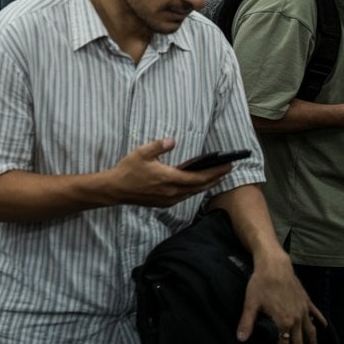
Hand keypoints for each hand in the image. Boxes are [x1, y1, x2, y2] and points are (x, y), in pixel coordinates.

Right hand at [107, 138, 232, 207]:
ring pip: (193, 193)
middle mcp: (172, 192)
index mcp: (169, 179)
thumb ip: (158, 146)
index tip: (227, 165)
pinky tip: (195, 184)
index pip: (199, 177)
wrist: (115, 189)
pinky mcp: (164, 203)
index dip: (215, 172)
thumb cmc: (128, 170)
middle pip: (200, 186)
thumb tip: (172, 141)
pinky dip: (194, 190)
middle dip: (215, 178)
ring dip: (206, 185)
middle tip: (227, 170)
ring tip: (215, 177)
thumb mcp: (141, 153)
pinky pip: (185, 196)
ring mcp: (169, 199)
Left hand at [237, 250, 323, 343]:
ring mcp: (303, 311)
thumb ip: (246, 322)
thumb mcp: (250, 303)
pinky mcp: (307, 301)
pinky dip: (320, 322)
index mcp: (283, 322)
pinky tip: (322, 327)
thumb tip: (240, 339)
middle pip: (298, 342)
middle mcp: (296, 319)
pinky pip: (316, 315)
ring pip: (310, 332)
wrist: (274, 266)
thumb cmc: (260, 284)